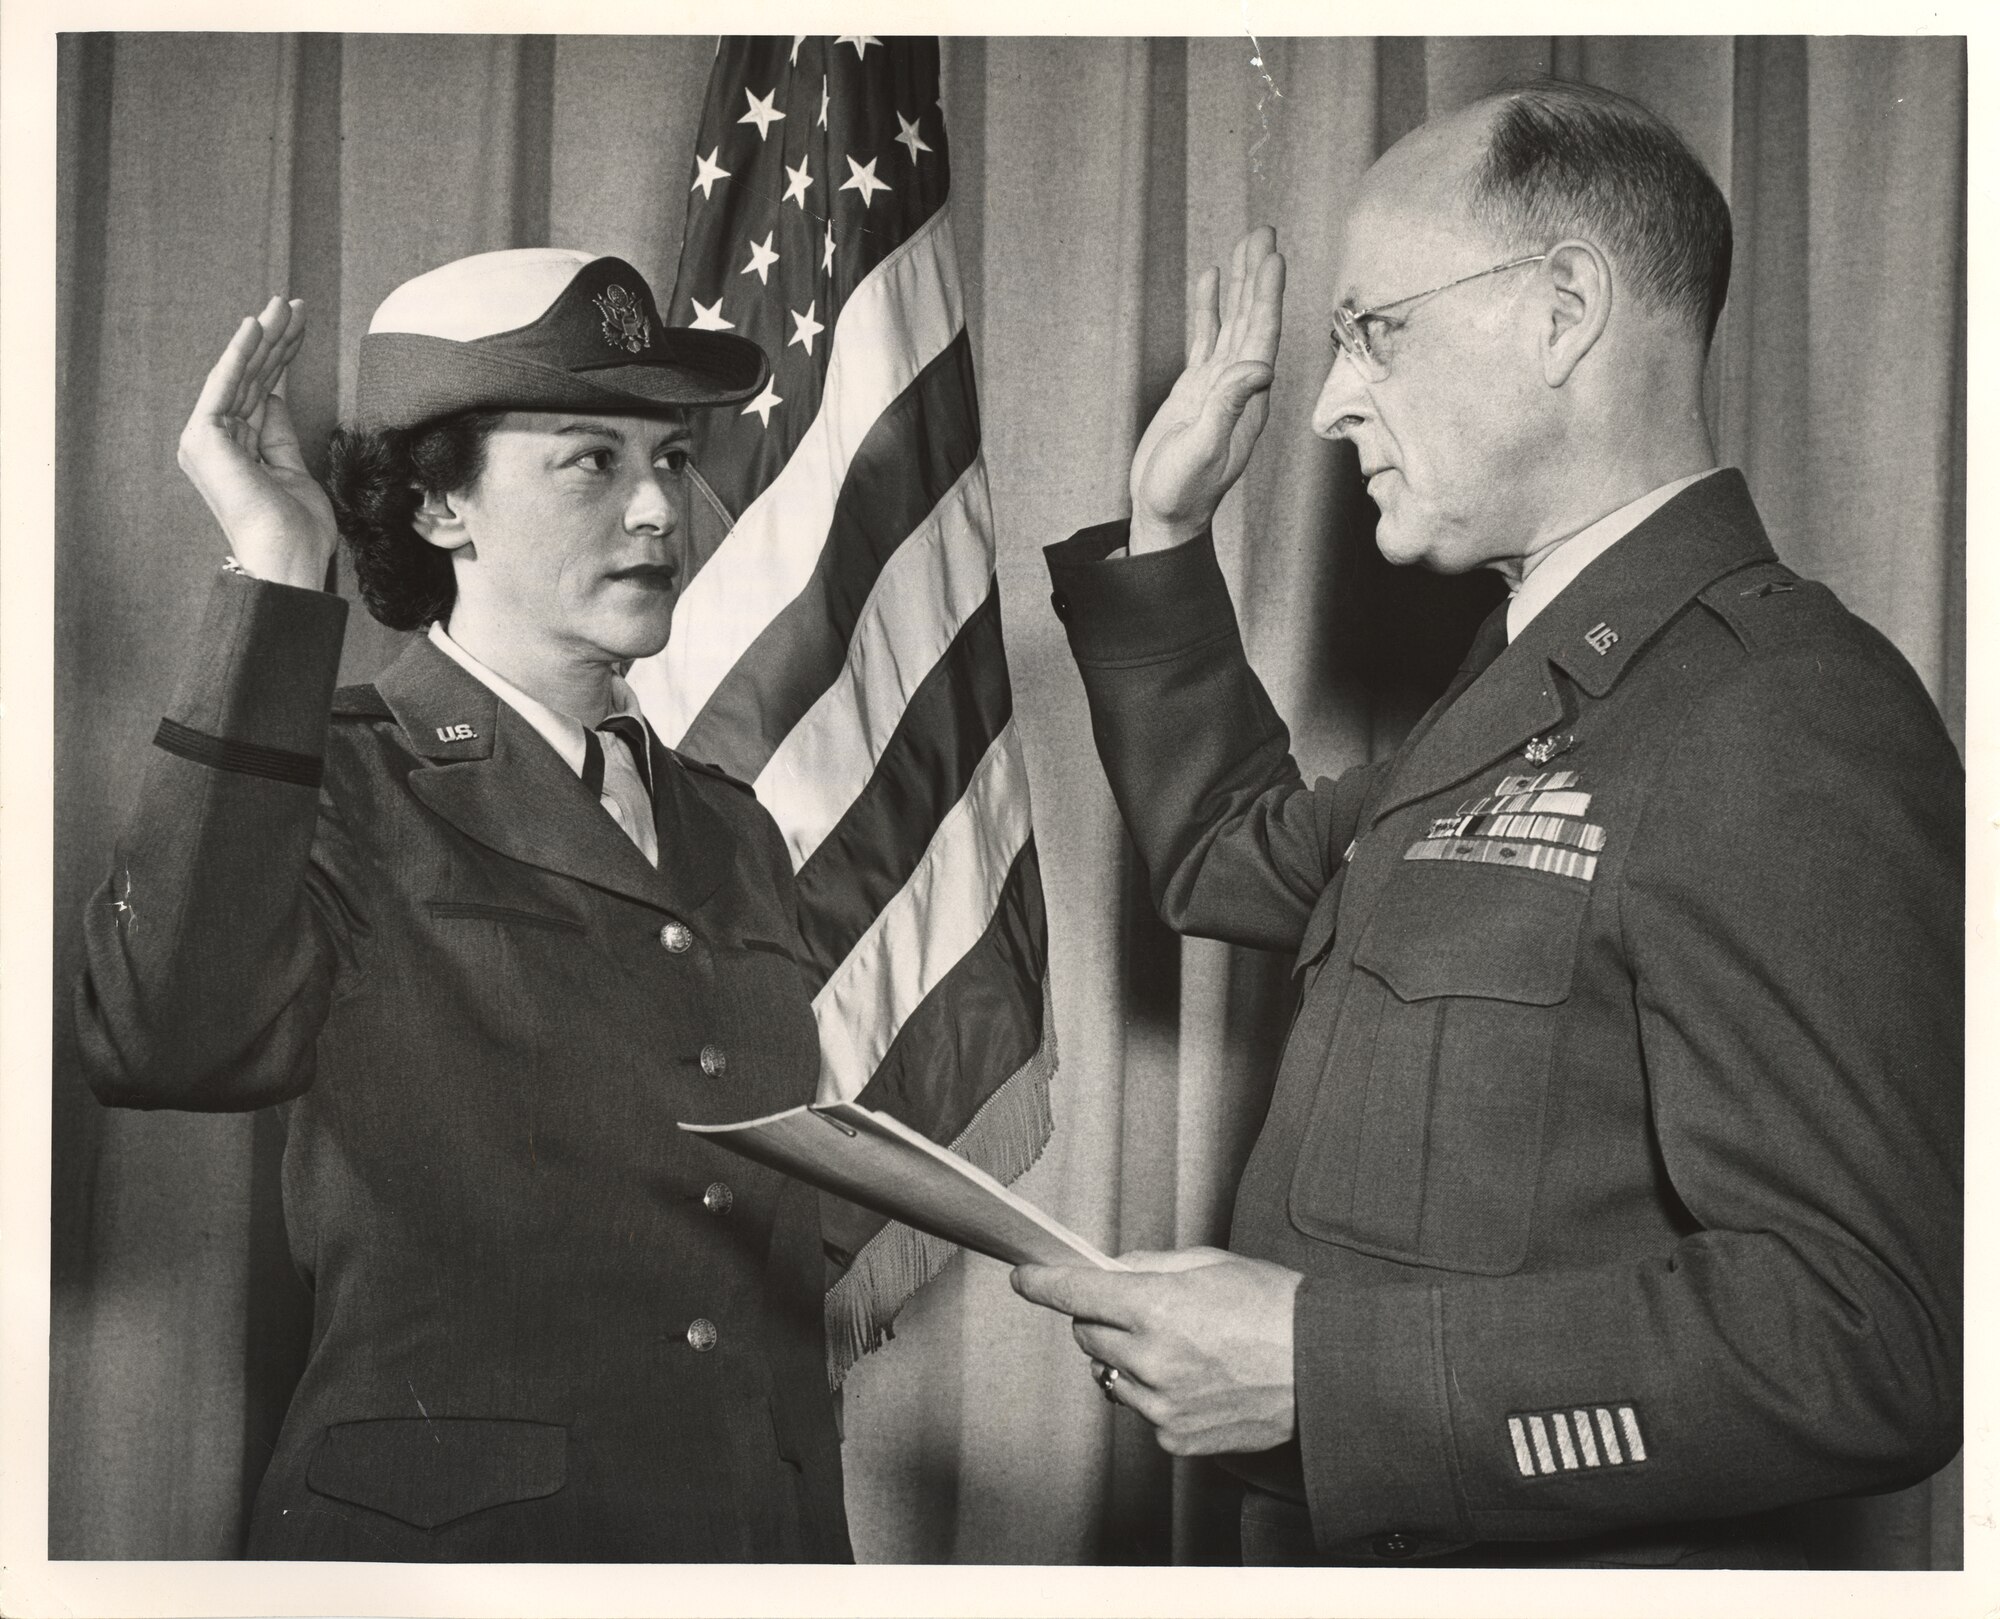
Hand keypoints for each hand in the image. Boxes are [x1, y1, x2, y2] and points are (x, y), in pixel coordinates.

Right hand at [176, 296, 336, 589]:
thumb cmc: (297, 529)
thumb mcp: (293, 469)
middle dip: (275, 340)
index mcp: (237, 449)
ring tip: (284, 304)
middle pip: (251, 379)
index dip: (281, 358)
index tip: (302, 327)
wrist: (288, 558)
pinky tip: (256, 326)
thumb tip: (273, 396)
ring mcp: (207, 439)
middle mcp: (217, 440)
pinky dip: (241, 354)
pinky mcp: (204, 437)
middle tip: (295, 304)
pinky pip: (226, 384)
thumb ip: (278, 432)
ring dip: (264, 337)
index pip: (260, 391)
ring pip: (241, 375)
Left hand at [1012, 1246, 1302, 1454]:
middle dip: (1101, 1318)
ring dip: (1129, 1358)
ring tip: (1180, 1347)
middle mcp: (1151, 1360)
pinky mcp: (1176, 1439)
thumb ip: (1149, 1266)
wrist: (1324, 1369)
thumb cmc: (1276, 1308)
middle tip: (1141, 1310)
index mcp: (1156, 1308)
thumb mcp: (1210, 1264)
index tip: (1026, 1278)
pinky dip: (1156, 1393)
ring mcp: (1162, 1406)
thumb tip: (1110, 1270)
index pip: (1074, 1294)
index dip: (1042, 1283)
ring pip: (1111, 1375)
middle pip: (1087, 1335)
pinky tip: (1196, 1379)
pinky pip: (1143, 1410)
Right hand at [1128, 227, 1285, 553]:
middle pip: (1252, 320)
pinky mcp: (1196, 388)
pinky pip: (1206, 338)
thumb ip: (1227, 408)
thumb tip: (1257, 366)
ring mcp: (1218, 385)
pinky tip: (1211, 280)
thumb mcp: (1203, 450)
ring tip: (1245, 244)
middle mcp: (1239, 387)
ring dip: (1239, 284)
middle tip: (1264, 233)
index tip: (1273, 258)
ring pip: (1232, 323)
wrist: (1165, 514)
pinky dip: (1209, 307)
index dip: (1267, 296)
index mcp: (1248, 399)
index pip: (1261, 337)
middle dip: (1258, 277)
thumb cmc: (1183, 493)